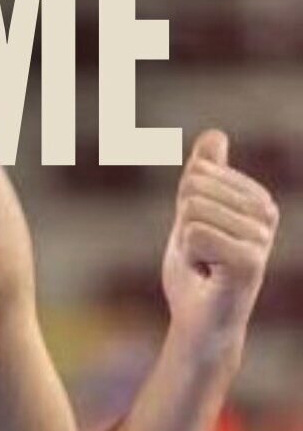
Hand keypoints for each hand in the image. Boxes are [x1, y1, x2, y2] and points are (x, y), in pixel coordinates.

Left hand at [161, 129, 278, 363]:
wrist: (198, 320)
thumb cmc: (197, 268)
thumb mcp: (193, 212)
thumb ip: (205, 174)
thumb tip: (215, 132)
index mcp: (257, 199)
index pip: (198, 172)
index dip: (185, 208)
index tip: (200, 236)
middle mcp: (267, 214)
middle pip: (194, 188)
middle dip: (184, 224)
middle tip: (201, 253)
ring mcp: (263, 237)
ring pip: (192, 211)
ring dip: (187, 242)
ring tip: (206, 264)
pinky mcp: (252, 261)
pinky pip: (195, 234)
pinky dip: (190, 256)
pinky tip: (208, 274)